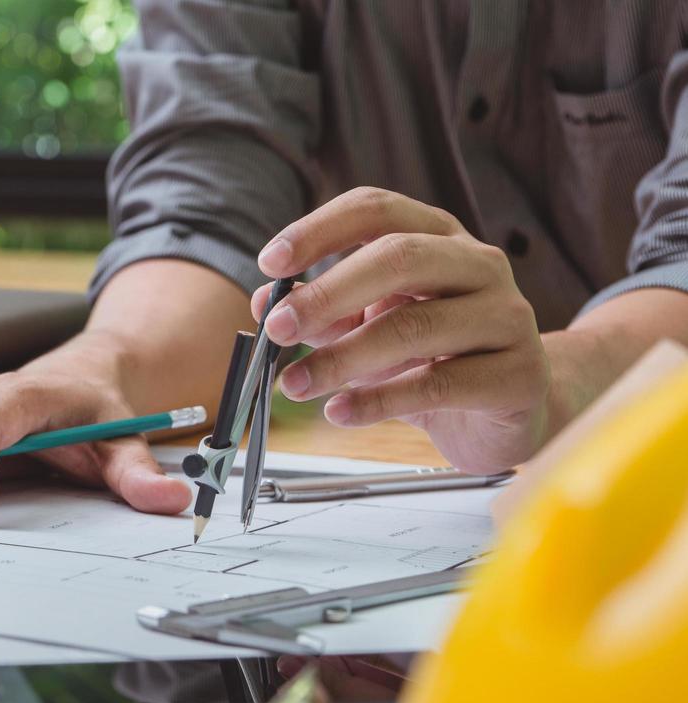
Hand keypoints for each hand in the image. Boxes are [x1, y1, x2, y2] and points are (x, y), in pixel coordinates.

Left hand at [253, 187, 550, 472]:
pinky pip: (439, 384)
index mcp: (438, 237)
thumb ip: (322, 313)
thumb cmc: (433, 358)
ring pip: (416, 326)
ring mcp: (506, 316)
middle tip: (277, 328)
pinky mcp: (518, 374)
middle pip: (399, 258)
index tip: (270, 262)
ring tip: (295, 384)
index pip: (377, 209)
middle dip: (328, 294)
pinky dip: (379, 401)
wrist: (506, 412)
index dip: (320, 230)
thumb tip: (265, 302)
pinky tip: (339, 412)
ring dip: (343, 358)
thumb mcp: (369, 327)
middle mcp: (478, 265)